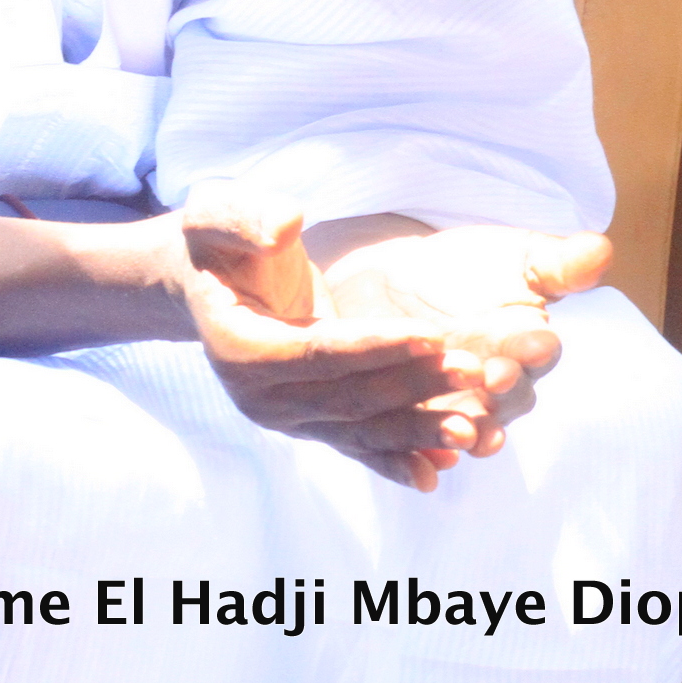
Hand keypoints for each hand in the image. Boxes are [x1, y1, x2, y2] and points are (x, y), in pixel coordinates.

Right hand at [178, 192, 514, 491]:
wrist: (206, 281)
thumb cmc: (218, 241)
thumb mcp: (220, 213)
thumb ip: (248, 218)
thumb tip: (287, 224)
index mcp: (239, 347)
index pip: (320, 354)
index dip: (378, 347)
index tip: (434, 337)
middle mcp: (259, 397)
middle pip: (348, 397)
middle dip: (414, 386)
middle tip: (475, 370)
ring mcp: (284, 417)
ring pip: (359, 429)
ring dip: (416, 431)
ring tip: (474, 431)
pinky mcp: (307, 422)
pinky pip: (356, 444)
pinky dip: (396, 459)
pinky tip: (441, 469)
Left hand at [319, 226, 611, 457]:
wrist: (393, 288)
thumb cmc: (469, 269)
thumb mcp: (515, 257)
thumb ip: (558, 262)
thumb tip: (601, 250)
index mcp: (529, 347)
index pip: (539, 353)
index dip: (535, 350)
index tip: (534, 342)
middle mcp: (499, 387)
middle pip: (509, 398)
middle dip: (505, 390)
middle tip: (494, 377)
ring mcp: (459, 410)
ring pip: (470, 428)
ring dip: (470, 431)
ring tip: (464, 431)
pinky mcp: (417, 427)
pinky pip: (422, 447)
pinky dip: (425, 458)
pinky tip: (426, 460)